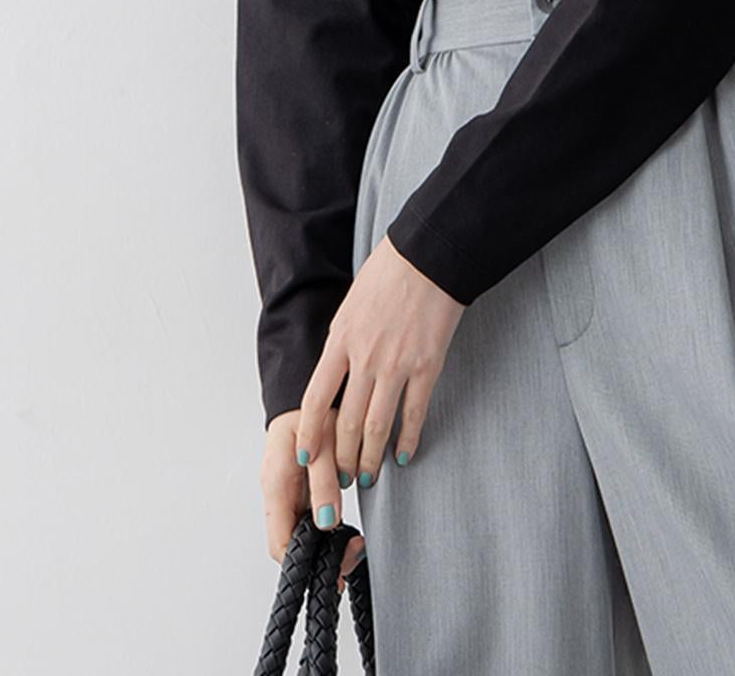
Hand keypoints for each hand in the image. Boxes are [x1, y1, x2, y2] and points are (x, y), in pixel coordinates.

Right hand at [260, 406, 365, 591]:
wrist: (309, 386)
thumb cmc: (312, 408)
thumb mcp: (322, 443)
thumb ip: (323, 482)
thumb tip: (328, 522)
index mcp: (275, 487)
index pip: (281, 546)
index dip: (306, 563)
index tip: (337, 565)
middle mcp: (279, 493)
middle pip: (294, 543)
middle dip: (322, 555)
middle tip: (353, 554)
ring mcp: (290, 491)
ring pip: (304, 531)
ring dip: (328, 541)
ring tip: (354, 544)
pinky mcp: (302, 484)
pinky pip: (312, 514)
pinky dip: (328, 523)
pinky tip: (346, 524)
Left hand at [298, 233, 466, 496]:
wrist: (428, 256)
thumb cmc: (389, 272)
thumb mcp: (350, 306)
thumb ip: (342, 342)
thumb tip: (336, 373)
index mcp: (340, 340)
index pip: (316, 400)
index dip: (310, 434)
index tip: (306, 457)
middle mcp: (365, 358)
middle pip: (347, 422)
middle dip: (341, 458)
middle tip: (340, 478)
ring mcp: (396, 365)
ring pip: (377, 426)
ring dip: (370, 459)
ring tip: (368, 478)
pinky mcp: (426, 366)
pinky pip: (414, 413)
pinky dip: (407, 439)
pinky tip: (403, 456)